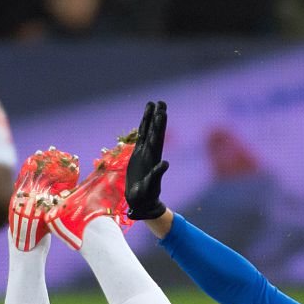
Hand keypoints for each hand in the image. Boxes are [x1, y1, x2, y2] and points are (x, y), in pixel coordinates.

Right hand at [125, 101, 169, 220]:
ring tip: (152, 104)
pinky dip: (143, 127)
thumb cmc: (146, 196)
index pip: (157, 138)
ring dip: (150, 119)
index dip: (159, 125)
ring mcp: (145, 153)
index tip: (161, 112)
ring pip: (147, 132)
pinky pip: (140, 137)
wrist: (141, 202)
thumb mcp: (151, 186)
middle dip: (157, 117)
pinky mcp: (138, 156)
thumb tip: (165, 164)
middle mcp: (151, 153)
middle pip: (154, 131)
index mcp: (154, 159)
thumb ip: (157, 174)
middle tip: (161, 102)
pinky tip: (145, 118)